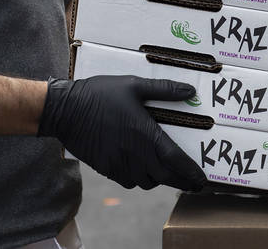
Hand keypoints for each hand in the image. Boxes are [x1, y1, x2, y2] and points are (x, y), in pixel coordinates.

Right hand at [37, 75, 206, 190]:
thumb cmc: (100, 95)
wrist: (65, 110)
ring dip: (159, 179)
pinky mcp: (106, 168)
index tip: (202, 180)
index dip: (191, 172)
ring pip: (146, 182)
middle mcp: (134, 154)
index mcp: (145, 135)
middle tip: (192, 182)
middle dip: (181, 181)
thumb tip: (189, 90)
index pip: (175, 160)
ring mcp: (119, 164)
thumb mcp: (134, 85)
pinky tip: (141, 169)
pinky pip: (128, 181)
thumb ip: (163, 89)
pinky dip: (139, 179)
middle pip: (164, 177)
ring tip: (166, 171)